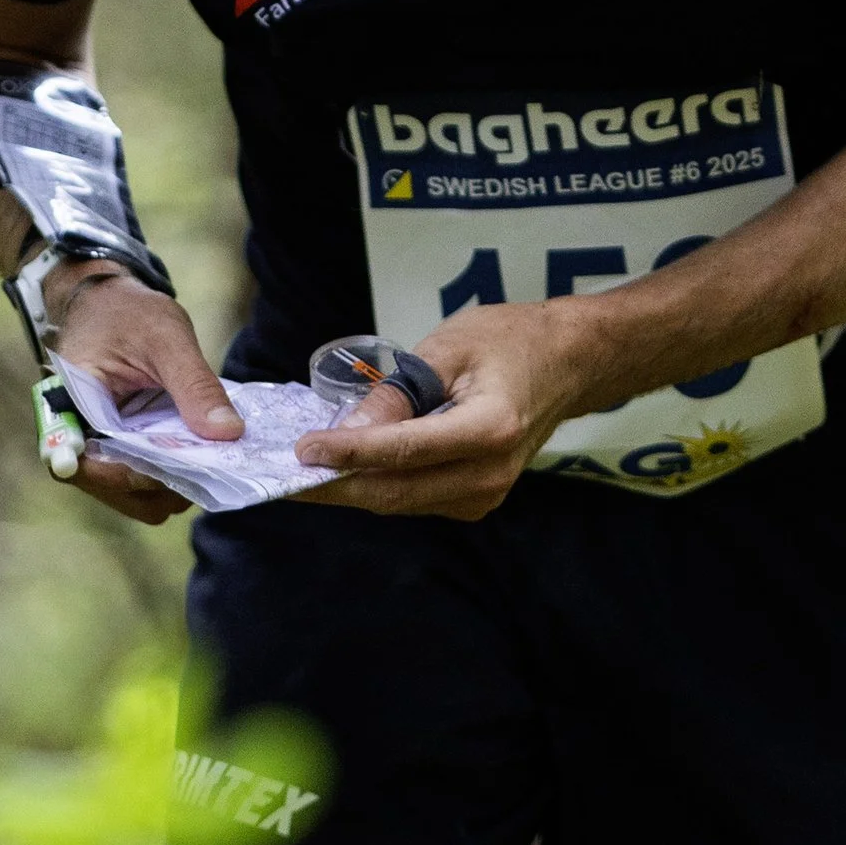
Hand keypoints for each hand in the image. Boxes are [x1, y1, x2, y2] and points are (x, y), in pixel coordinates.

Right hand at [48, 264, 240, 526]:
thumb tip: (228, 434)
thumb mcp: (167, 338)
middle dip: (159, 484)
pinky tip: (196, 452)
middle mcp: (76, 436)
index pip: (81, 466)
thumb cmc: (129, 314)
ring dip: (168, 484)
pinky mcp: (118, 449)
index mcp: (68, 406)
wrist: (111, 303)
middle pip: (112, 488)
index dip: (125, 477)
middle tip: (207, 464)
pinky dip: (170, 474)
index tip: (173, 470)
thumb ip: (195, 386)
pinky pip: (141, 480)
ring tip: (205, 456)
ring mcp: (97, 447)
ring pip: (130, 493)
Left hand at [292, 302, 594, 520]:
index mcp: (490, 430)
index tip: (302, 450)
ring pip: (398, 501)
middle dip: (333, 484)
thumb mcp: (451, 346)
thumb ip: (401, 391)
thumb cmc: (511, 342)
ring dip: (348, 488)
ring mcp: (485, 496)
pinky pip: (412, 499)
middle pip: (394, 491)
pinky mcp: (475, 502)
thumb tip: (350, 427)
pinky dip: (374, 485)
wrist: (567, 365)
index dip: (349, 452)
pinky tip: (342, 468)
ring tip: (299, 471)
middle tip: (278, 474)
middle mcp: (489, 474)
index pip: (405, 451)